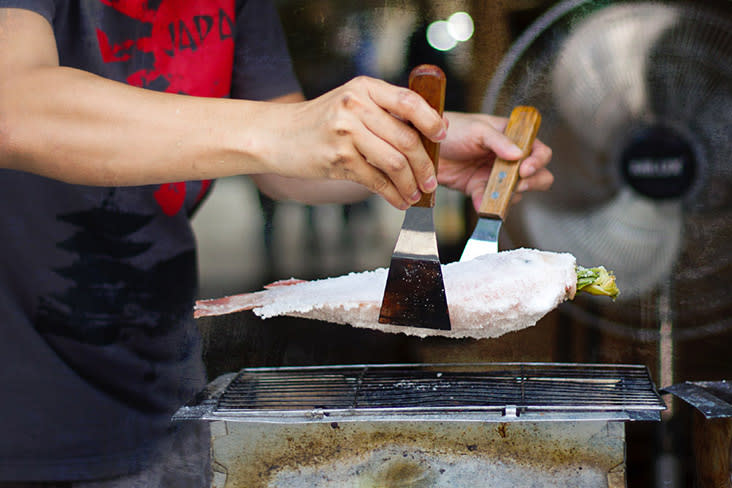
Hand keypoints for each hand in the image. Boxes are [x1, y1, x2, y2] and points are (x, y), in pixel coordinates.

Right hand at [259, 76, 447, 208]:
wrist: (276, 135)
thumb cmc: (319, 122)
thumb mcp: (350, 103)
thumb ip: (381, 112)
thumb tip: (425, 134)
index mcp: (364, 88)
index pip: (409, 102)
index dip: (431, 120)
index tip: (442, 136)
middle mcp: (356, 106)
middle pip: (406, 138)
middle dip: (424, 165)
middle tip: (431, 181)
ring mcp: (346, 132)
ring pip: (395, 162)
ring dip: (411, 184)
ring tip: (415, 194)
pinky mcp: (338, 159)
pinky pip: (376, 180)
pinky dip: (393, 195)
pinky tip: (399, 200)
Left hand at [436, 111, 553, 210]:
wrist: (425, 146)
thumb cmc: (452, 129)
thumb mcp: (477, 129)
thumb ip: (499, 141)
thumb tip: (519, 154)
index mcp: (513, 137)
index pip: (539, 150)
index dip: (538, 161)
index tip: (525, 168)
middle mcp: (508, 157)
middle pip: (537, 175)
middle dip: (532, 182)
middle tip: (518, 184)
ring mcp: (495, 175)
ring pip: (515, 192)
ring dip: (508, 196)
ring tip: (495, 193)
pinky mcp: (479, 189)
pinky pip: (490, 202)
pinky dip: (488, 205)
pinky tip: (481, 205)